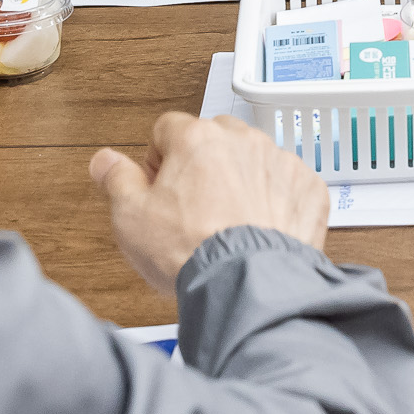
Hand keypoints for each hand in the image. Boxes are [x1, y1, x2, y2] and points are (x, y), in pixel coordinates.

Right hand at [91, 112, 329, 298]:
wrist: (246, 284)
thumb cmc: (190, 251)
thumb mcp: (131, 217)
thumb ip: (116, 179)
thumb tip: (104, 160)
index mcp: (197, 139)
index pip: (168, 128)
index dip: (158, 159)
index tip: (159, 186)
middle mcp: (243, 141)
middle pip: (214, 138)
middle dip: (203, 165)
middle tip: (193, 207)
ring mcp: (281, 162)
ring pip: (254, 159)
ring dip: (242, 180)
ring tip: (229, 224)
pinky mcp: (309, 189)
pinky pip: (288, 184)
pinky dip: (277, 201)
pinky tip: (260, 230)